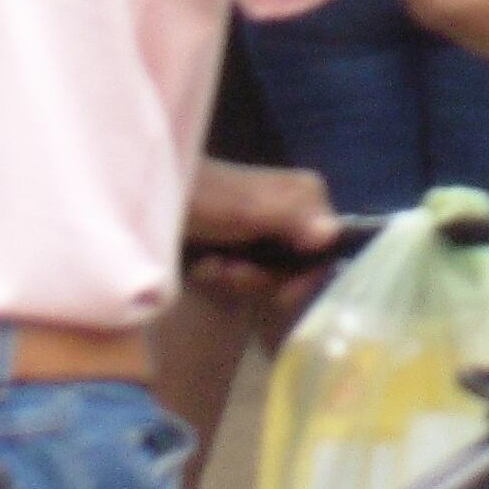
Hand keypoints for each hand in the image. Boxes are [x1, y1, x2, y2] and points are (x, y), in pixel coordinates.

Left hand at [184, 159, 345, 291]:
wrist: (155, 199)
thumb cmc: (205, 200)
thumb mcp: (248, 211)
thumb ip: (292, 220)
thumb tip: (333, 235)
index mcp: (306, 195)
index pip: (328, 247)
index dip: (305, 275)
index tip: (279, 293)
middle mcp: (294, 210)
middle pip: (297, 265)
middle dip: (259, 276)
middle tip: (231, 271)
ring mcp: (267, 227)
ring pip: (270, 272)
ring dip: (237, 277)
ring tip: (212, 265)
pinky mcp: (242, 241)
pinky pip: (248, 270)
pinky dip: (225, 274)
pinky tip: (205, 265)